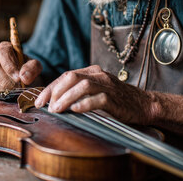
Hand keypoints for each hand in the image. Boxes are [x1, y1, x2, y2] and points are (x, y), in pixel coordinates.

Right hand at [0, 41, 42, 92]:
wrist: (25, 79)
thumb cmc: (28, 69)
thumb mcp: (35, 66)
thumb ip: (32, 67)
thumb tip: (23, 76)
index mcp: (5, 48)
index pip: (3, 53)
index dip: (10, 67)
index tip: (19, 77)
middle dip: (6, 79)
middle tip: (17, 86)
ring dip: (3, 86)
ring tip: (14, 89)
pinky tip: (7, 91)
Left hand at [33, 65, 154, 123]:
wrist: (143, 104)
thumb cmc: (116, 101)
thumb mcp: (95, 92)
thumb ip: (78, 93)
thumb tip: (54, 103)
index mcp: (92, 72)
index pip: (65, 76)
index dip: (50, 88)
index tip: (38, 101)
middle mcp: (98, 75)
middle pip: (71, 77)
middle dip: (55, 91)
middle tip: (46, 106)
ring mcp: (107, 85)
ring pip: (82, 86)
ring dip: (66, 98)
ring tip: (57, 110)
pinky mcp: (115, 98)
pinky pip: (98, 98)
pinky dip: (84, 104)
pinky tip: (75, 110)